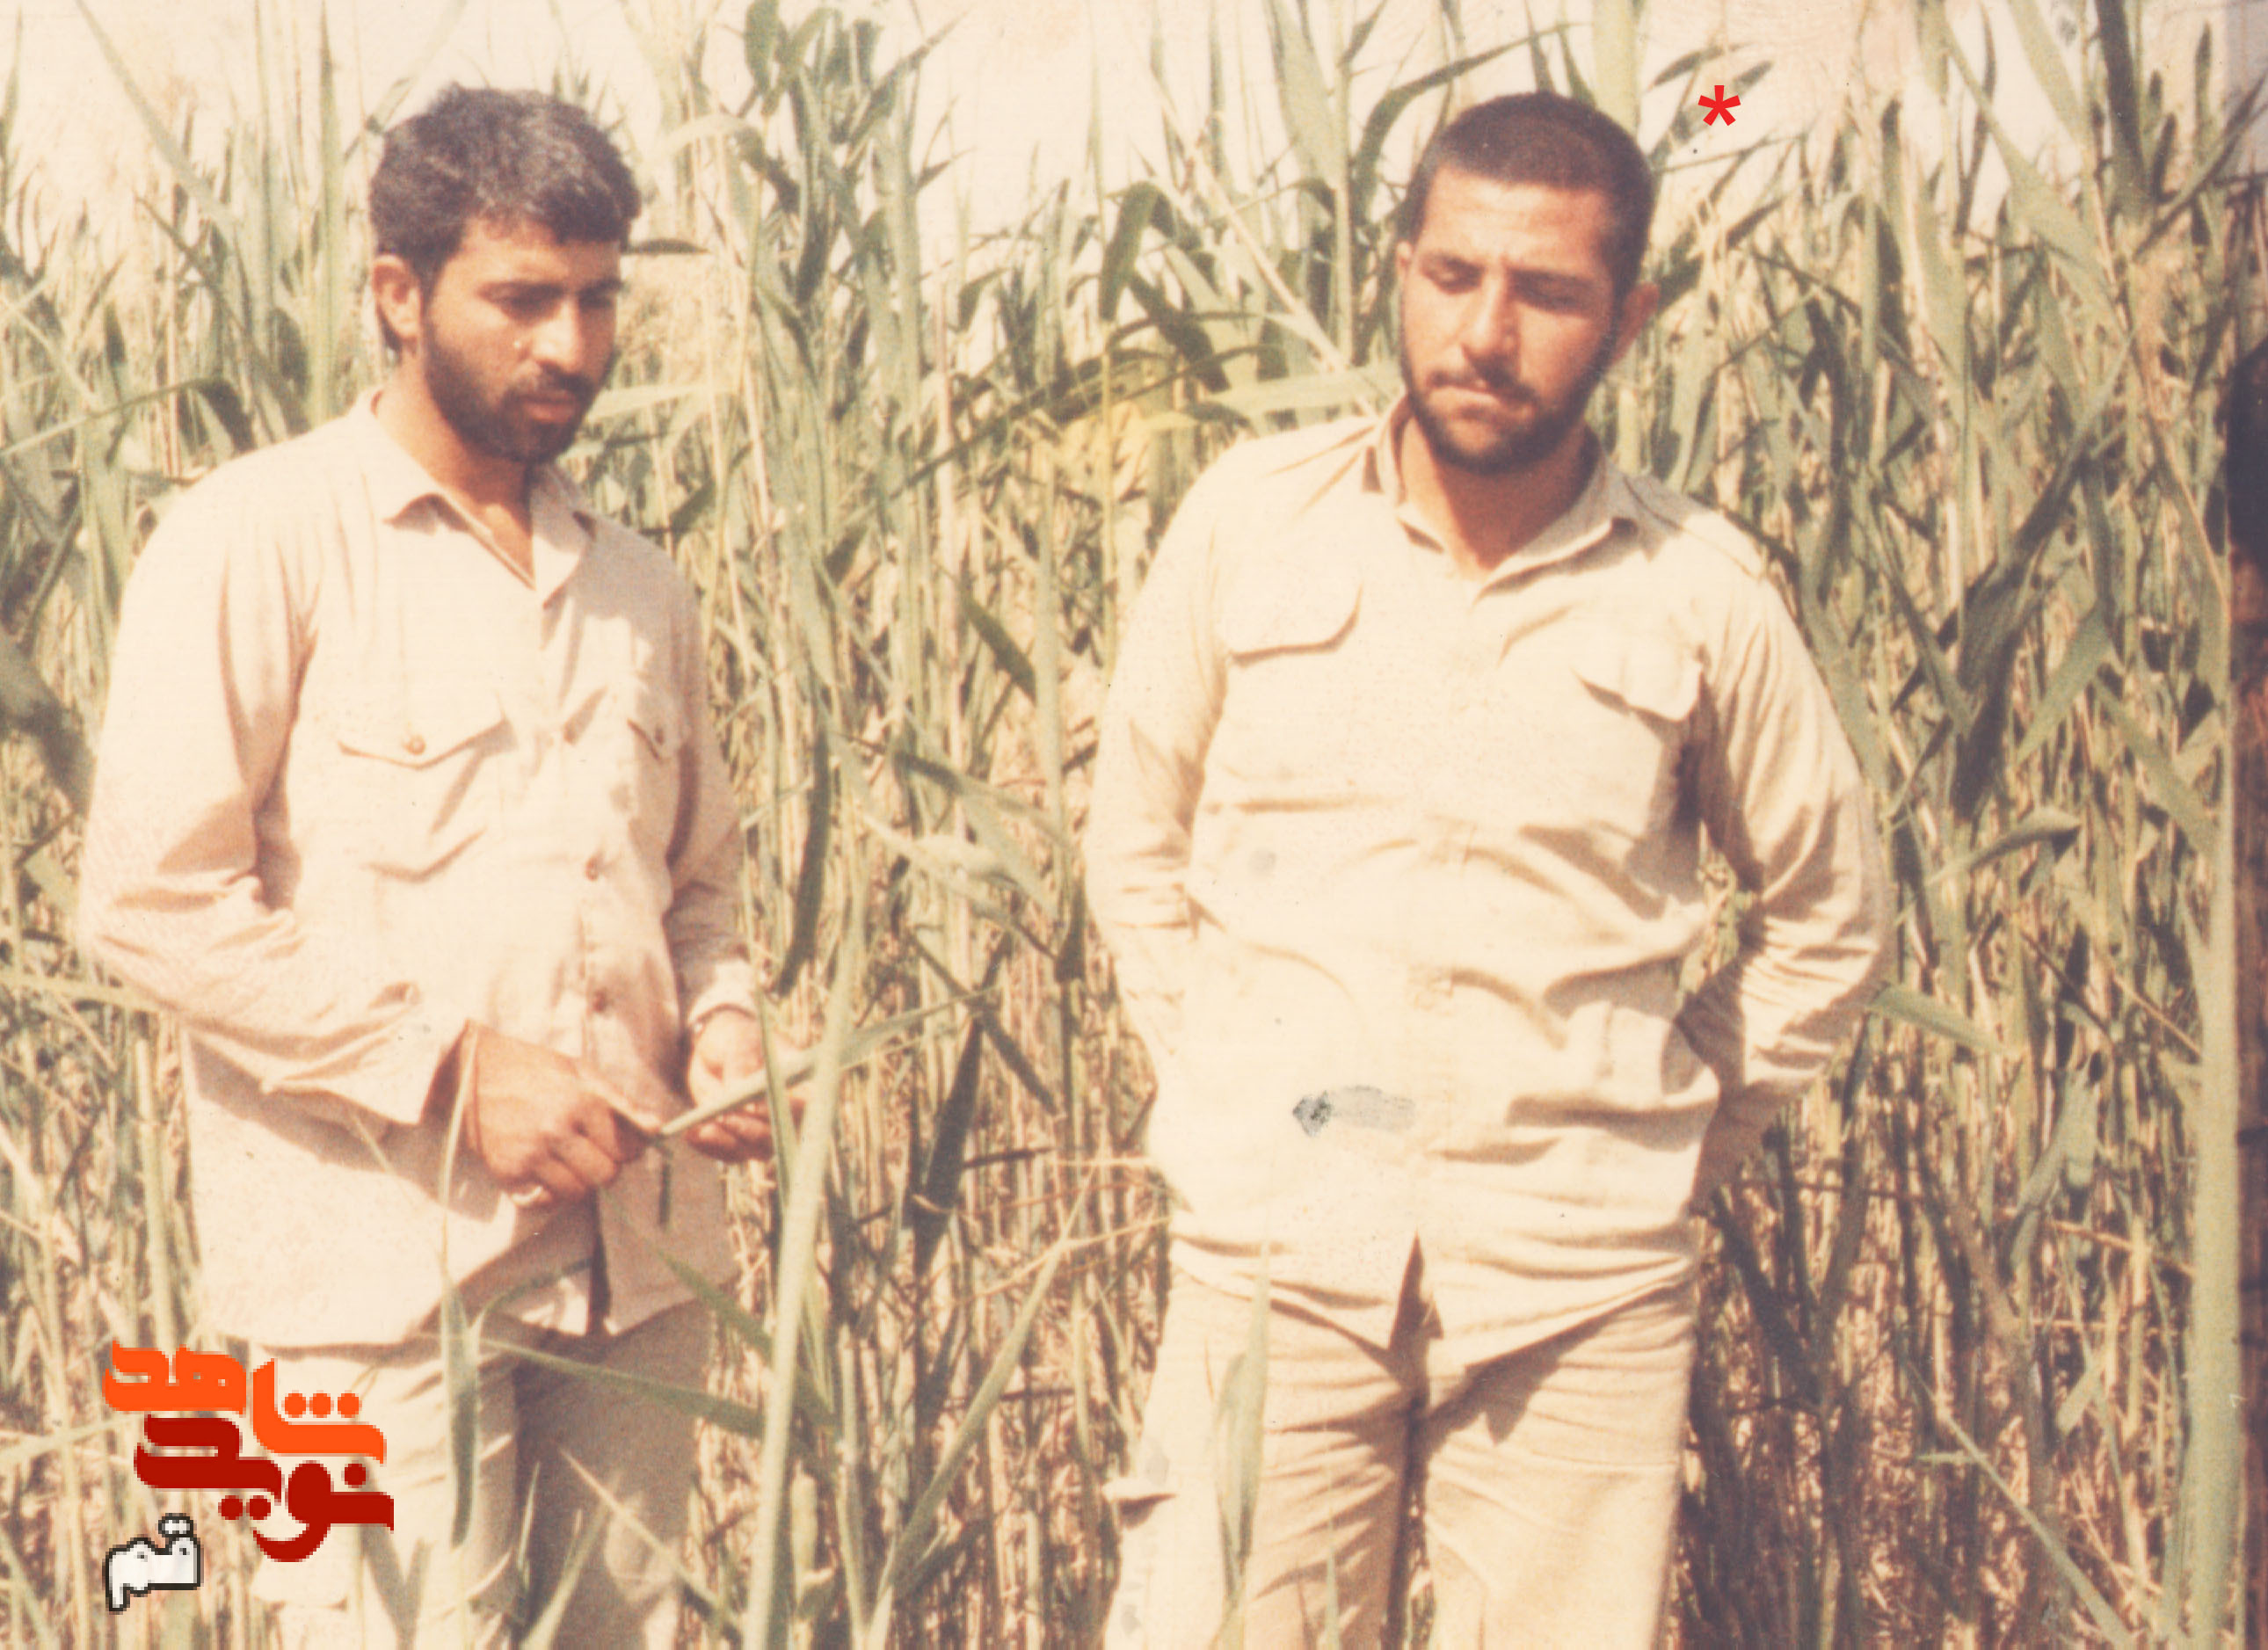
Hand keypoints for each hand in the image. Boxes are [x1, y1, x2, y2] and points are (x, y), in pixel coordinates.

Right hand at [448, 1024, 648, 1207]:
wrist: (470, 1072)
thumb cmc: (531, 1068)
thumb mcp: (580, 1071)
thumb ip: (620, 1101)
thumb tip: (658, 1127)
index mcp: (582, 1101)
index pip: (627, 1148)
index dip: (629, 1149)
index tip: (620, 1143)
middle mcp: (558, 1130)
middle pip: (606, 1175)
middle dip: (607, 1167)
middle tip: (593, 1153)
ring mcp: (531, 1153)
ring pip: (578, 1192)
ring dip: (580, 1182)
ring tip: (569, 1161)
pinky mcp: (507, 1171)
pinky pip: (545, 1200)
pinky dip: (551, 1193)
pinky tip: (547, 1172)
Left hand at [682, 1007, 791, 1163]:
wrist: (715, 1053)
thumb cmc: (736, 1039)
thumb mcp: (738, 1041)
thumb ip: (740, 1063)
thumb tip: (738, 1090)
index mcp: (801, 1085)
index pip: (807, 1106)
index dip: (788, 1111)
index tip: (756, 1107)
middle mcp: (789, 1114)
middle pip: (783, 1135)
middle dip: (752, 1131)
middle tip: (726, 1118)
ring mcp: (767, 1131)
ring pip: (756, 1150)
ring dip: (729, 1142)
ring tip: (701, 1128)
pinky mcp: (743, 1141)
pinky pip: (731, 1153)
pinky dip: (711, 1147)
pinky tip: (692, 1134)